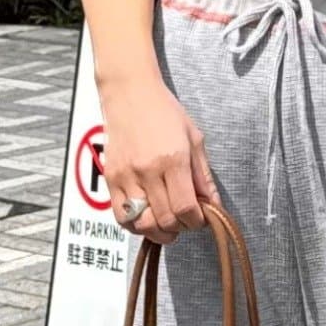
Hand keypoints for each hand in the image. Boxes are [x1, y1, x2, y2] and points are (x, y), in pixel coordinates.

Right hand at [99, 72, 217, 245]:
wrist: (130, 93)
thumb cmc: (164, 112)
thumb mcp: (194, 139)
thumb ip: (203, 176)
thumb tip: (213, 205)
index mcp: (173, 159)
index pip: (186, 209)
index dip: (197, 222)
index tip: (200, 218)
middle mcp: (147, 170)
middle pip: (166, 220)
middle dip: (181, 227)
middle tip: (186, 220)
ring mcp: (126, 176)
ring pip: (143, 223)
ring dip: (159, 231)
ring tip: (168, 224)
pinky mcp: (111, 178)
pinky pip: (121, 216)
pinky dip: (136, 225)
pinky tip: (148, 219)